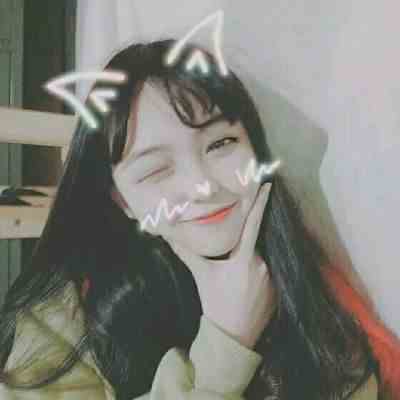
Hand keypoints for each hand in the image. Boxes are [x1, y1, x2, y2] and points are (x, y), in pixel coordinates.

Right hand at [163, 183, 275, 348]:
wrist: (232, 335)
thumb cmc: (215, 302)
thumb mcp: (201, 275)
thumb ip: (186, 253)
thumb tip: (167, 236)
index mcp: (244, 257)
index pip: (253, 223)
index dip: (260, 203)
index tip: (268, 185)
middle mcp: (262, 264)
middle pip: (251, 245)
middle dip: (240, 249)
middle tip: (230, 268)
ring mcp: (271, 278)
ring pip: (257, 260)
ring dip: (246, 265)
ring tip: (234, 287)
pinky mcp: (277, 290)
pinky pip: (265, 275)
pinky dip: (254, 277)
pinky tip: (243, 293)